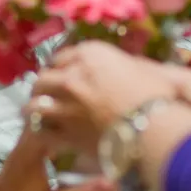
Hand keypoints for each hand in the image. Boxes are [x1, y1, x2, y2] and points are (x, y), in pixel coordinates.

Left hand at [25, 41, 179, 154]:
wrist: (154, 128)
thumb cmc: (156, 96)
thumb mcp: (141, 68)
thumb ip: (120, 65)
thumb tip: (119, 67)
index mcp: (89, 54)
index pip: (62, 56)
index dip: (61, 66)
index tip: (62, 73)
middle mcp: (71, 76)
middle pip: (43, 78)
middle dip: (43, 86)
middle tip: (46, 94)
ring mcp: (64, 106)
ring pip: (34, 105)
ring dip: (33, 110)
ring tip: (35, 116)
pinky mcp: (64, 133)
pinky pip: (41, 133)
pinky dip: (40, 135)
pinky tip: (44, 136)